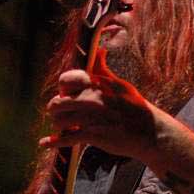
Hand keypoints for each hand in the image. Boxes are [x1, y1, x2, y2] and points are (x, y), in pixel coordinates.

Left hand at [41, 49, 168, 161]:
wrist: (148, 131)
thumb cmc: (135, 108)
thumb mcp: (120, 84)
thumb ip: (103, 69)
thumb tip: (99, 50)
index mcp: (95, 84)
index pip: (64, 81)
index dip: (63, 89)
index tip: (67, 95)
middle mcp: (90, 99)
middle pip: (56, 103)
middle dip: (57, 110)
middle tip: (64, 114)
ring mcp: (90, 118)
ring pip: (59, 121)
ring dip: (60, 125)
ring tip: (66, 127)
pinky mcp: (92, 135)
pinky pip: (66, 138)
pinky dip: (53, 142)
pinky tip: (45, 143)